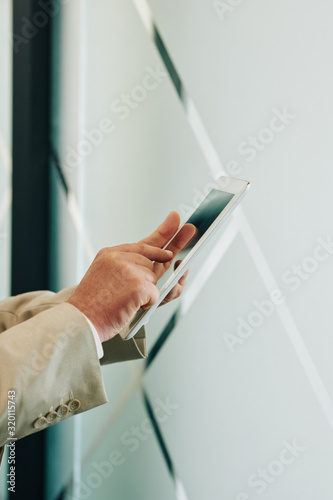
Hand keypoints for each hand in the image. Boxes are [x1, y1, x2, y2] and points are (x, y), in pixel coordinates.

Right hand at [66, 212, 195, 342]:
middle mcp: (119, 257)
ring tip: (127, 302)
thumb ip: (133, 269)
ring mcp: (130, 269)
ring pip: (155, 280)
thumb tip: (165, 260)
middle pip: (156, 257)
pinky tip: (131, 307)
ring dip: (148, 295)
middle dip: (175, 245)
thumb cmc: (94, 306)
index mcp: (110, 254)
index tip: (176, 220)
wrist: (79, 322)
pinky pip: (156, 294)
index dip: (162, 234)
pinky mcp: (139, 284)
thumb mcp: (109, 279)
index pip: (142, 244)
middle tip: (192, 228)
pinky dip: (147, 305)